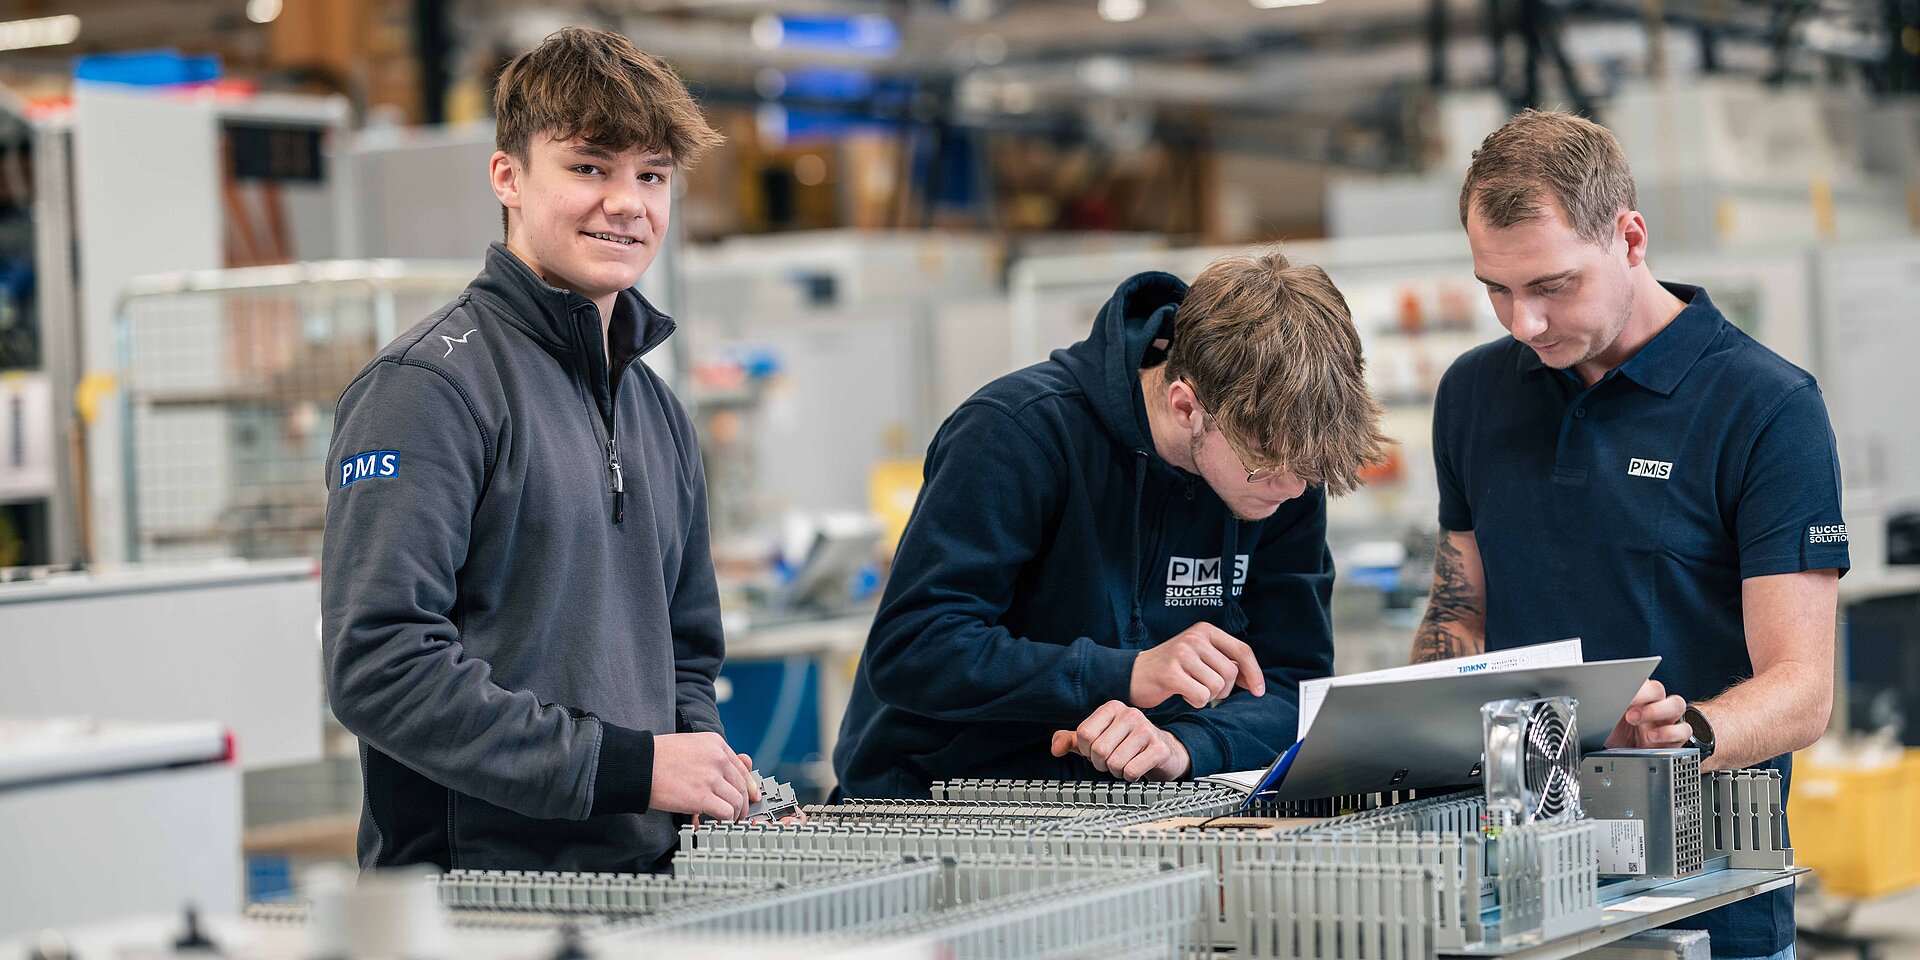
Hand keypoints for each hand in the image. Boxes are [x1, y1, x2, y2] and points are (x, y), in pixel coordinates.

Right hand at [649, 733, 760, 820]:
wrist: (638, 765)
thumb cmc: (658, 757)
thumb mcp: (691, 746)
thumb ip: (713, 756)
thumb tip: (736, 768)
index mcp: (715, 744)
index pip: (742, 768)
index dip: (749, 786)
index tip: (752, 797)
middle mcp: (717, 759)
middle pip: (742, 786)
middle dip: (742, 803)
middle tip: (738, 814)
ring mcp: (711, 778)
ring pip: (737, 801)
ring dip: (734, 814)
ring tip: (726, 820)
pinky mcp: (702, 798)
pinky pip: (726, 812)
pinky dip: (724, 820)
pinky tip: (716, 821)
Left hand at [1049, 700, 1190, 780]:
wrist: (1164, 752)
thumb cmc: (1127, 744)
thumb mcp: (1097, 739)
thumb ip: (1072, 741)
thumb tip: (1055, 748)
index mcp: (1112, 708)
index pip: (1084, 733)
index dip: (1085, 750)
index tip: (1095, 751)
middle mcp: (1130, 714)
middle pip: (1098, 750)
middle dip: (1101, 763)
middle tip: (1111, 761)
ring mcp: (1147, 730)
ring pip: (1114, 762)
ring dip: (1116, 771)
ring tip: (1125, 764)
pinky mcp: (1159, 749)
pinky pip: (1131, 771)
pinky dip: (1130, 776)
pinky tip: (1136, 769)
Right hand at [1130, 622, 1264, 708]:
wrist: (1134, 673)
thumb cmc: (1172, 668)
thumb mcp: (1200, 656)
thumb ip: (1226, 663)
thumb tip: (1255, 681)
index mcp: (1204, 630)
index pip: (1242, 651)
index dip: (1255, 673)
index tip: (1259, 691)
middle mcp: (1194, 638)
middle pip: (1231, 672)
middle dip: (1224, 689)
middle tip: (1207, 690)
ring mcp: (1181, 654)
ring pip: (1217, 686)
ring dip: (1208, 696)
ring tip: (1192, 689)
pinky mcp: (1171, 673)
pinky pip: (1202, 697)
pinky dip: (1196, 702)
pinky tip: (1184, 694)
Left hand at [1607, 679, 1691, 748]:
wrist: (1617, 756)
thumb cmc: (1610, 733)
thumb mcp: (1601, 719)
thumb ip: (1601, 705)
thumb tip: (1589, 695)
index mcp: (1634, 693)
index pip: (1638, 679)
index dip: (1632, 686)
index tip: (1620, 694)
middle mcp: (1652, 702)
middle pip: (1658, 689)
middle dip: (1644, 698)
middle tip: (1628, 714)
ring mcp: (1666, 718)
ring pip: (1676, 704)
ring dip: (1658, 713)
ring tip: (1643, 727)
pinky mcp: (1675, 737)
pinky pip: (1684, 730)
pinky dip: (1671, 733)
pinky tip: (1654, 739)